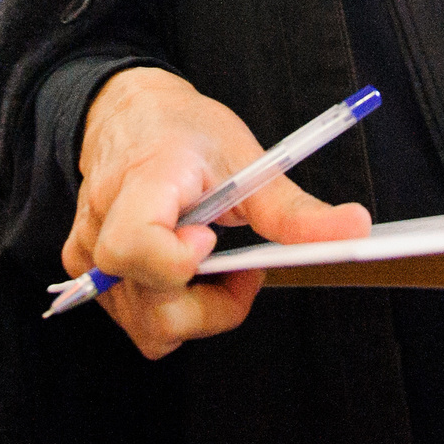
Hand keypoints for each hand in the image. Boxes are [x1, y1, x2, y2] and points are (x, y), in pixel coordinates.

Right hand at [67, 68, 369, 359]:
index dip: (178, 260)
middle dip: (212, 305)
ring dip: (197, 312)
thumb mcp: (247, 157)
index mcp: (140, 183)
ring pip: (148, 329)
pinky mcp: (87, 275)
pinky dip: (173, 311)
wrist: (129, 114)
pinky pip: (138, 324)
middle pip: (151, 308)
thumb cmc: (186, 133)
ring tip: (214, 266)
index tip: (210, 239)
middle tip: (240, 267)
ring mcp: (87, 253)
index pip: (134, 246)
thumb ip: (296, 209)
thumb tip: (357, 229)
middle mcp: (102, 223)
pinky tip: (188, 275)